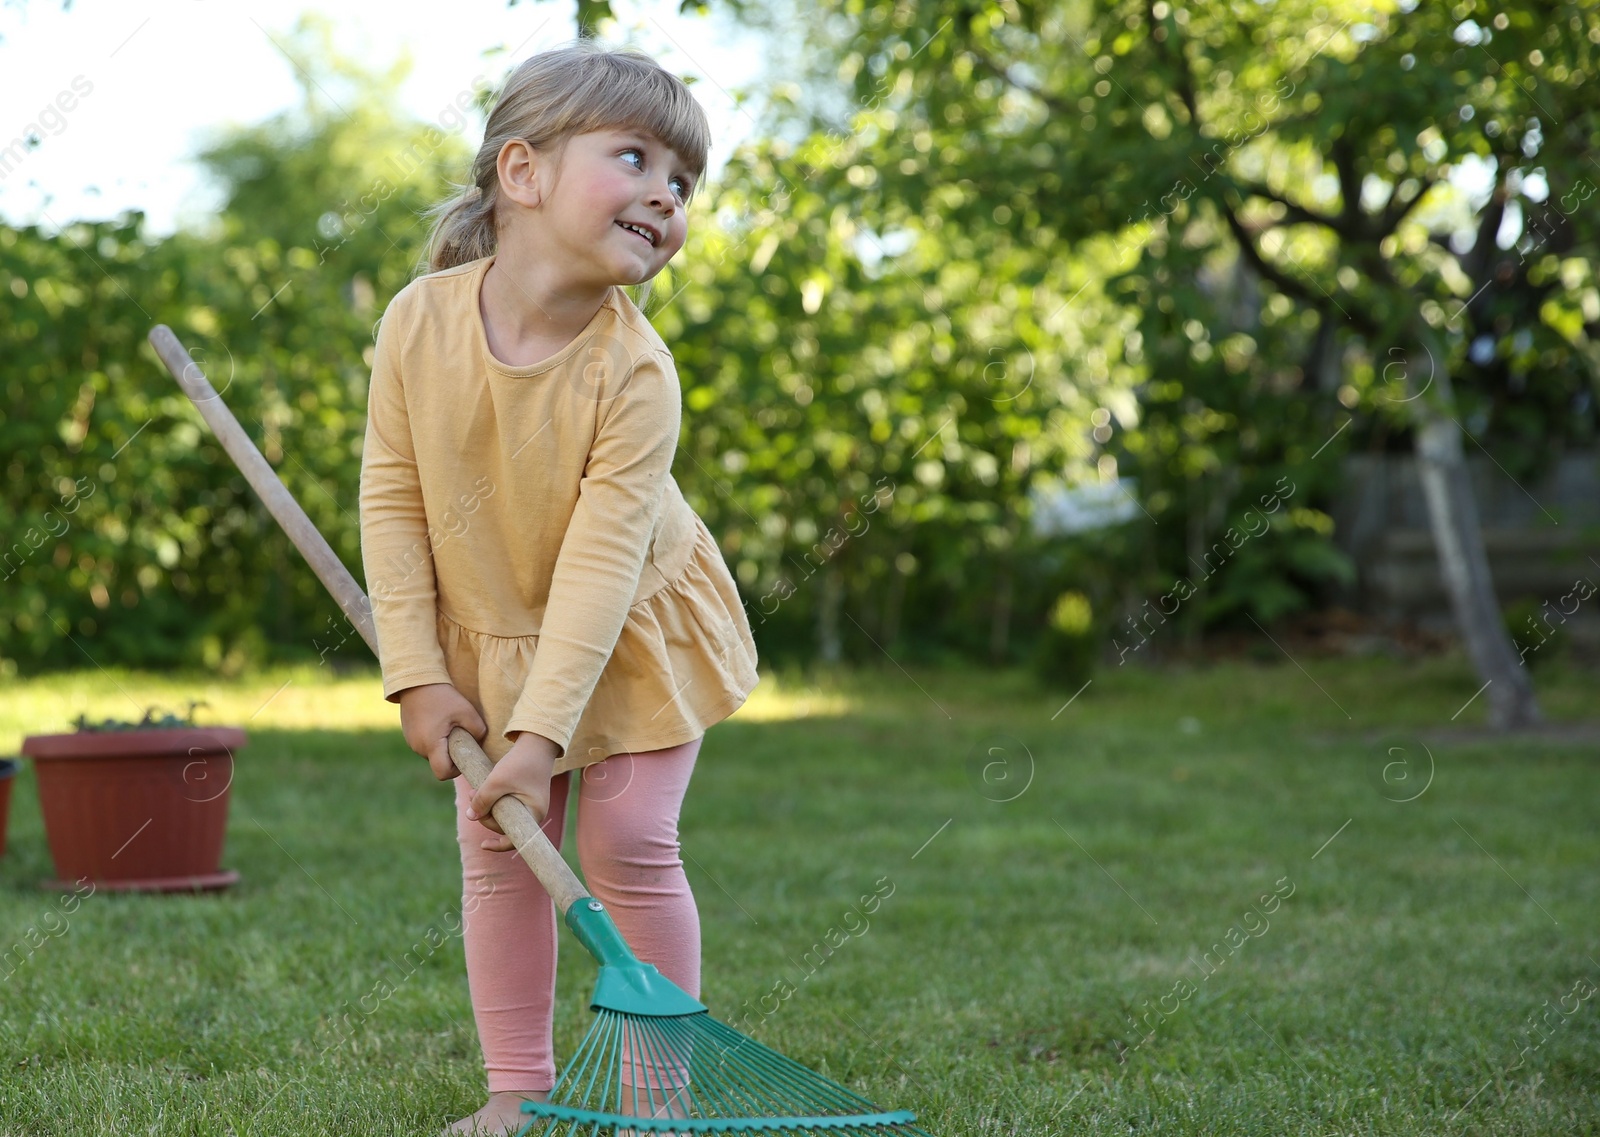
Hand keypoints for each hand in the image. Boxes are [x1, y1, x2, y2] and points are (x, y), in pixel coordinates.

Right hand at [397, 683, 487, 779]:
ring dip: (443, 746)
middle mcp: (418, 747)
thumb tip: (480, 741)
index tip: (463, 756)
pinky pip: (425, 744)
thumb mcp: (466, 711)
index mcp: (431, 744)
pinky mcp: (409, 734)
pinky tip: (439, 722)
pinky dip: (434, 739)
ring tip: (449, 726)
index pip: (442, 773)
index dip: (455, 771)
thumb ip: (478, 730)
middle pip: (438, 763)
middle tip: (460, 736)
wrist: (416, 680)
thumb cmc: (442, 696)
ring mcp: (411, 741)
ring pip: (432, 753)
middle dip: (451, 755)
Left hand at [467, 732, 560, 852]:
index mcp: (533, 813)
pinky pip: (506, 806)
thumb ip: (482, 800)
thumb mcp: (496, 781)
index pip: (516, 838)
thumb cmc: (520, 763)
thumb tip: (470, 816)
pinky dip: (494, 800)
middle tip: (473, 794)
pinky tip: (484, 790)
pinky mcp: (524, 797)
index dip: (498, 844)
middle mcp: (534, 813)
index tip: (482, 845)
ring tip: (475, 790)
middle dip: (486, 813)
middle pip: (504, 825)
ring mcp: (530, 805)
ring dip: (487, 805)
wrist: (536, 743)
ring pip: (503, 814)